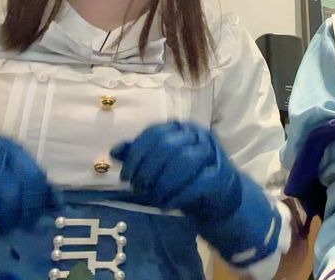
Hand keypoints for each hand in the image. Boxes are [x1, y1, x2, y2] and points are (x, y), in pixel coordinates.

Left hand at [111, 122, 281, 267]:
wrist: (218, 197)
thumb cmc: (185, 177)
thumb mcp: (160, 165)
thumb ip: (139, 156)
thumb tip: (114, 151)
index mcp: (180, 128)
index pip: (154, 133)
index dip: (136, 155)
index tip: (125, 177)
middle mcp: (197, 135)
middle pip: (167, 146)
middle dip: (147, 170)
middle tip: (138, 189)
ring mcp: (211, 153)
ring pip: (183, 161)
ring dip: (162, 183)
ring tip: (151, 198)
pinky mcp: (220, 175)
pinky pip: (196, 183)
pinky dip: (177, 197)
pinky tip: (166, 206)